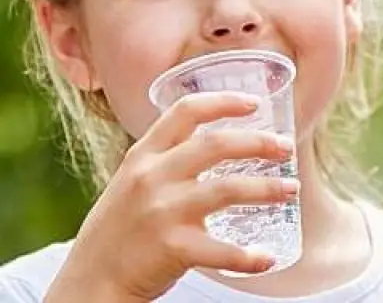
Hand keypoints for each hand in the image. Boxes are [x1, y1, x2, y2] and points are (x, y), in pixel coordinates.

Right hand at [49, 92, 299, 301]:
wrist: (90, 282)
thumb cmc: (120, 229)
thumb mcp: (133, 182)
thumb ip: (168, 161)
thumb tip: (222, 142)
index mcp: (143, 156)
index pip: (186, 112)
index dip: (224, 102)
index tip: (255, 103)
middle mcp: (151, 178)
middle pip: (216, 144)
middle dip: (259, 142)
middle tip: (286, 147)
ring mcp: (161, 212)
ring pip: (228, 188)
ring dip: (268, 188)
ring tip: (292, 189)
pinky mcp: (171, 248)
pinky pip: (221, 250)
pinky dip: (249, 256)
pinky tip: (268, 257)